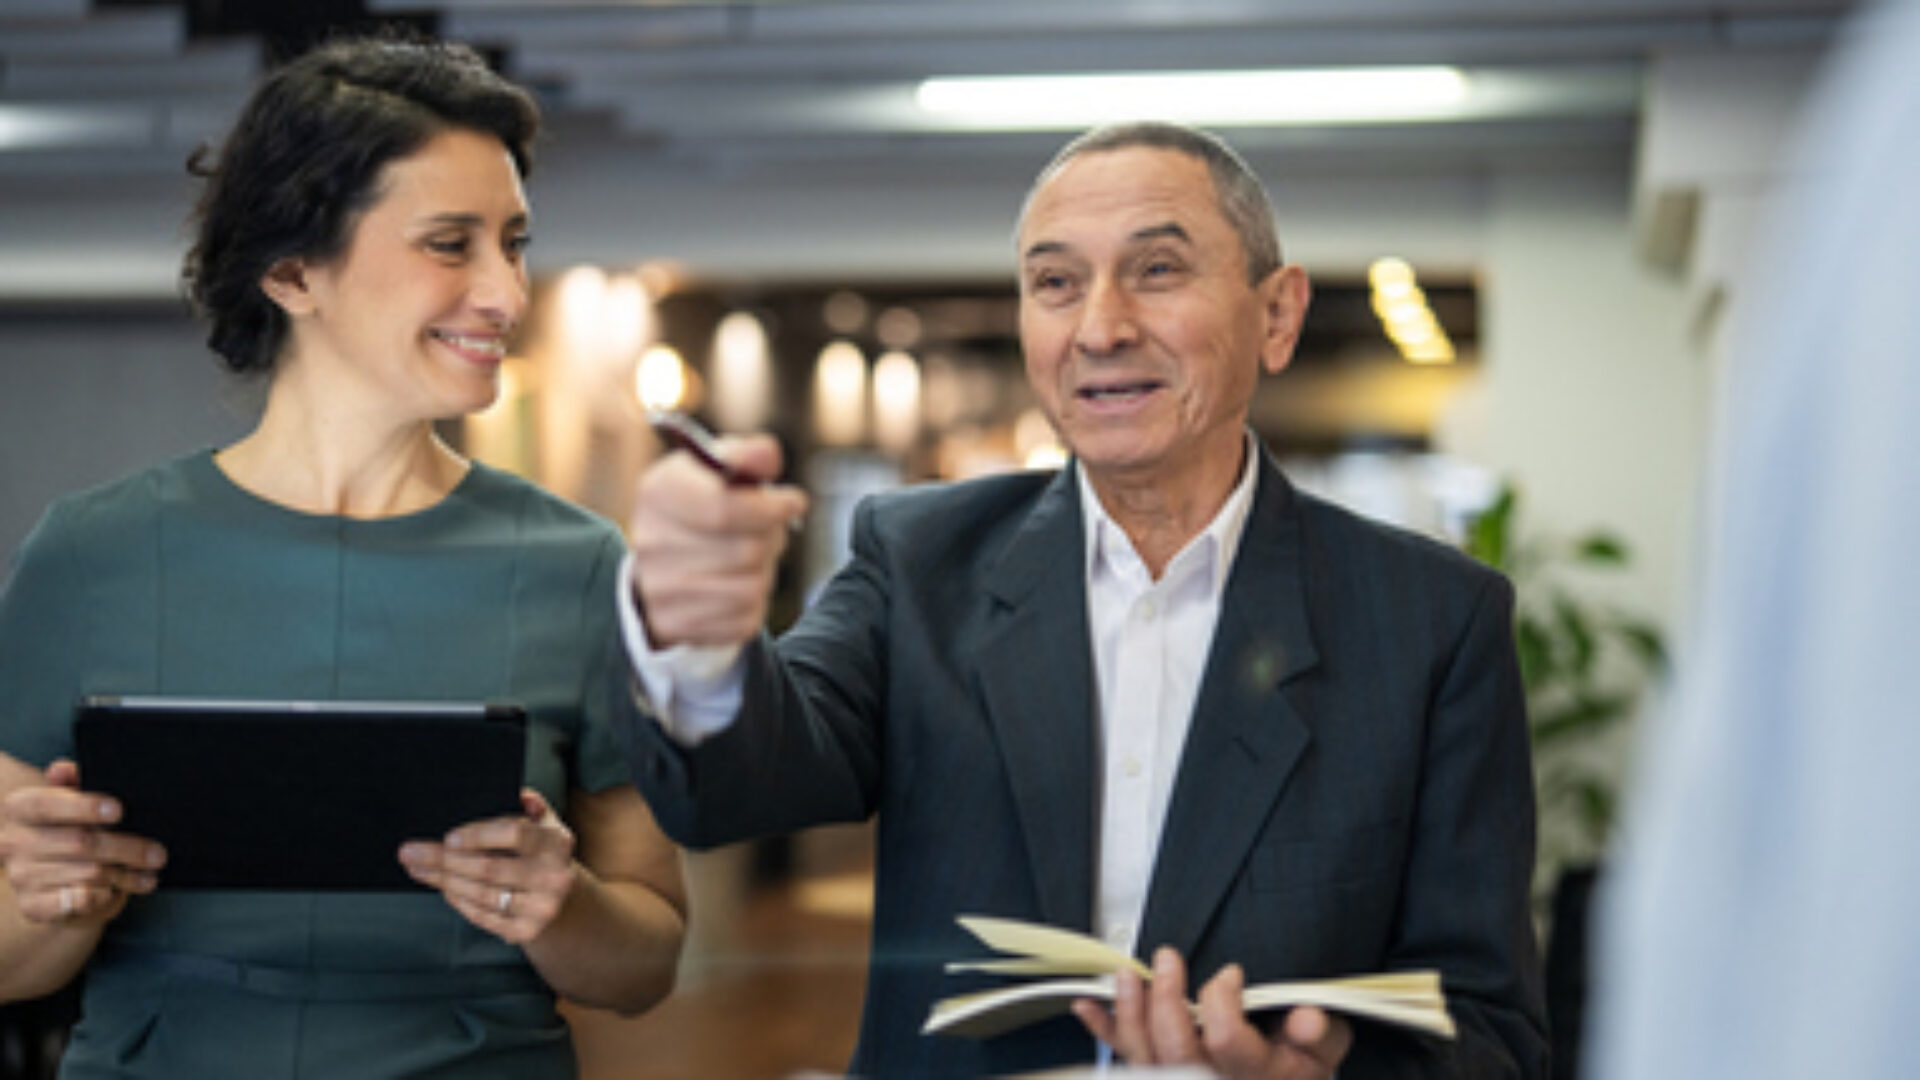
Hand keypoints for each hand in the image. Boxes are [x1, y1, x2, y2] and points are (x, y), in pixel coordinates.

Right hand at [0, 759, 164, 924]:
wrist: (56, 880)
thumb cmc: (72, 829)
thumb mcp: (75, 801)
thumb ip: (74, 782)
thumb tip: (63, 770)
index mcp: (19, 808)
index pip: (46, 804)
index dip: (84, 806)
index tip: (120, 810)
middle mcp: (12, 841)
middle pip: (79, 842)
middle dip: (126, 848)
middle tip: (158, 853)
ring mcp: (20, 875)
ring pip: (87, 872)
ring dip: (125, 873)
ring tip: (149, 871)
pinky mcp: (33, 906)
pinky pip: (78, 900)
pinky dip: (103, 895)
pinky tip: (116, 889)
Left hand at [399, 790, 577, 944]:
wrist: (562, 900)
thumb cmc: (541, 855)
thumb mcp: (545, 826)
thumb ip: (534, 808)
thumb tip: (522, 795)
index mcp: (558, 843)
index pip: (515, 834)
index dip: (479, 835)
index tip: (448, 838)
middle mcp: (555, 877)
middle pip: (489, 868)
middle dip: (443, 860)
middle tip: (410, 852)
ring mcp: (542, 908)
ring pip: (481, 893)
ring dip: (444, 881)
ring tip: (419, 869)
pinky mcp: (526, 931)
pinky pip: (482, 916)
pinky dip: (459, 902)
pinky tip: (444, 889)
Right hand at [626, 432, 807, 648]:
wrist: (667, 560)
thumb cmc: (702, 504)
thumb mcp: (718, 468)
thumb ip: (746, 456)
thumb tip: (767, 456)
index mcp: (659, 492)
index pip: (723, 508)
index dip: (771, 507)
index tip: (794, 502)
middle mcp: (651, 542)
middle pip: (745, 550)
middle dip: (770, 539)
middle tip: (768, 532)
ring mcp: (660, 589)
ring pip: (750, 588)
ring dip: (764, 572)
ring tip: (751, 559)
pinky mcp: (678, 625)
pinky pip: (744, 620)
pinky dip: (754, 604)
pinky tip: (737, 586)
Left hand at [1073, 946, 1353, 1079]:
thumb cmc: (1302, 1062)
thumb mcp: (1326, 1046)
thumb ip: (1320, 1031)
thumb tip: (1306, 1018)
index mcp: (1261, 1075)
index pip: (1227, 1037)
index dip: (1222, 999)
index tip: (1231, 974)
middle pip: (1178, 1050)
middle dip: (1166, 998)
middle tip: (1168, 958)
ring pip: (1146, 1058)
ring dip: (1129, 1012)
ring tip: (1126, 974)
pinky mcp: (1164, 1079)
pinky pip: (1128, 1060)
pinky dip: (1104, 1032)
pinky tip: (1086, 1007)